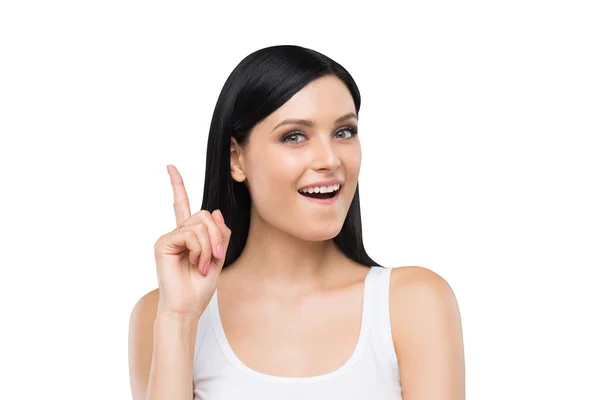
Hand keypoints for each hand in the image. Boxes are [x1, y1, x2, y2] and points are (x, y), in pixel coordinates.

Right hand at [152, 165, 230, 319]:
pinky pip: (189, 233)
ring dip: (209, 246)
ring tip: (202, 264)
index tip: (170, 166)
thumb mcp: (218, 255)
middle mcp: (177, 232)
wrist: (188, 306)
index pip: (182, 204)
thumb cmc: (200, 285)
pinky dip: (199, 249)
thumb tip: (214, 211)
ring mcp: (169, 237)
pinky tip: (194, 263)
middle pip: (204, 214)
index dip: (177, 185)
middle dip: (216, 235)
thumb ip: (219, 232)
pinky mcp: (163, 243)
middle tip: (215, 256)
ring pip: (199, 224)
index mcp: (188, 234)